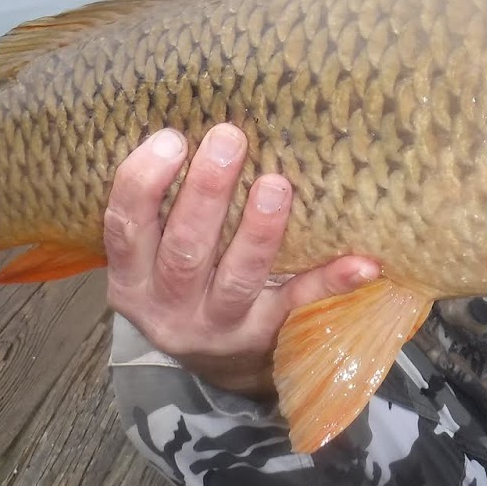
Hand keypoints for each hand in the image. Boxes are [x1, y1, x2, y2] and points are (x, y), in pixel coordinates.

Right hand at [103, 123, 378, 396]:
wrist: (219, 364)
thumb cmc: (187, 282)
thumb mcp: (156, 255)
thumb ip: (164, 208)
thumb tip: (197, 121)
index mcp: (133, 280)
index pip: (124, 230)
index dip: (142, 183)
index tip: (170, 137)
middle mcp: (169, 308)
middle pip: (184, 251)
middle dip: (206, 192)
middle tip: (229, 138)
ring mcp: (220, 326)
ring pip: (238, 278)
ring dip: (258, 232)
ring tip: (277, 185)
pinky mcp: (268, 335)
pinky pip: (300, 305)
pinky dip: (331, 282)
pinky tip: (362, 262)